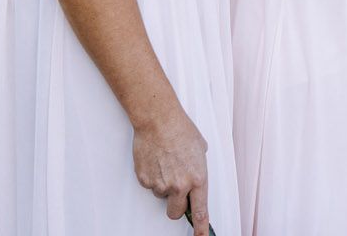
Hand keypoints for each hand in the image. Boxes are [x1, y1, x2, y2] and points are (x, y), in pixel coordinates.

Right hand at [132, 107, 210, 234]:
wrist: (158, 120)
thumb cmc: (181, 130)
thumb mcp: (200, 149)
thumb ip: (198, 168)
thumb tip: (194, 177)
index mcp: (198, 179)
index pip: (200, 210)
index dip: (201, 227)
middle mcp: (180, 185)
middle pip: (175, 212)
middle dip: (175, 206)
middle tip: (175, 190)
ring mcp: (161, 184)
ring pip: (161, 196)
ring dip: (164, 185)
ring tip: (166, 162)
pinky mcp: (145, 180)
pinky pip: (150, 185)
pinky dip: (152, 176)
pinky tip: (156, 160)